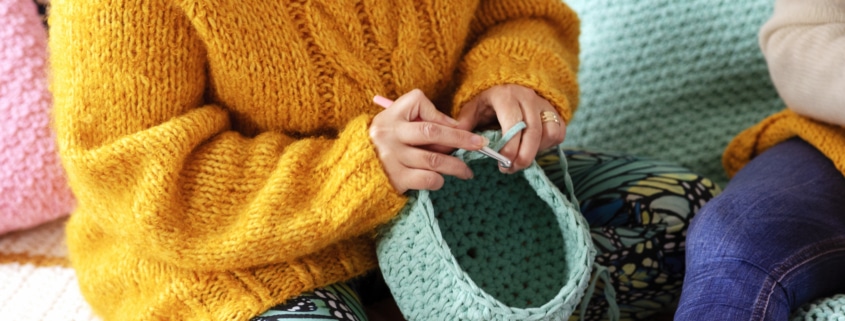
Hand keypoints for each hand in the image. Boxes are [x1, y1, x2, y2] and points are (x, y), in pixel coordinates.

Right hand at [370, 89, 488, 193]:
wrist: (352, 175)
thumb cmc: (380, 147)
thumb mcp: (392, 125)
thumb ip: (419, 121)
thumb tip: (455, 127)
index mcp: (390, 116)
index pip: (418, 103)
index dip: (440, 115)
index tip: (456, 126)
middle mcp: (389, 135)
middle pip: (433, 132)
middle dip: (461, 138)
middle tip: (480, 144)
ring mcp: (392, 158)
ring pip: (435, 159)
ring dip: (456, 166)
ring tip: (467, 171)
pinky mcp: (396, 179)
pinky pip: (428, 179)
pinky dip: (438, 180)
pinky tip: (441, 180)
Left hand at [456, 84, 565, 172]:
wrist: (509, 84)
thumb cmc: (489, 101)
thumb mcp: (473, 108)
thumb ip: (464, 124)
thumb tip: (449, 144)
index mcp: (506, 96)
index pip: (514, 123)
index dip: (511, 145)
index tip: (503, 162)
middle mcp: (528, 98)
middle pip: (534, 132)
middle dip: (524, 156)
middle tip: (511, 169)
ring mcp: (544, 105)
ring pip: (549, 133)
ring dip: (537, 151)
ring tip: (521, 159)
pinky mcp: (555, 113)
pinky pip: (558, 133)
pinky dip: (548, 146)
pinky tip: (532, 149)